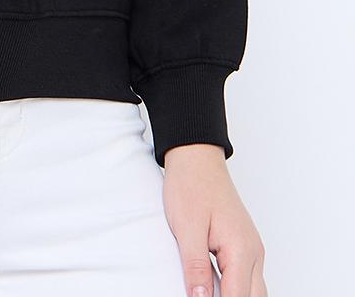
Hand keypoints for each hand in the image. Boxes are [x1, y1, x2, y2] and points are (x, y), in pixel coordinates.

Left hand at [162, 144, 266, 296]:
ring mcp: (251, 249)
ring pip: (254, 291)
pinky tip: (216, 288)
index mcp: (241, 250)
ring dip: (236, 295)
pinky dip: (236, 289)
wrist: (196, 157)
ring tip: (208, 292)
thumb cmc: (190, 185)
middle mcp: (253, 252)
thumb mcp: (187, 227)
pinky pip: (247, 278)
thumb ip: (196, 267)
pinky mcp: (243, 245)